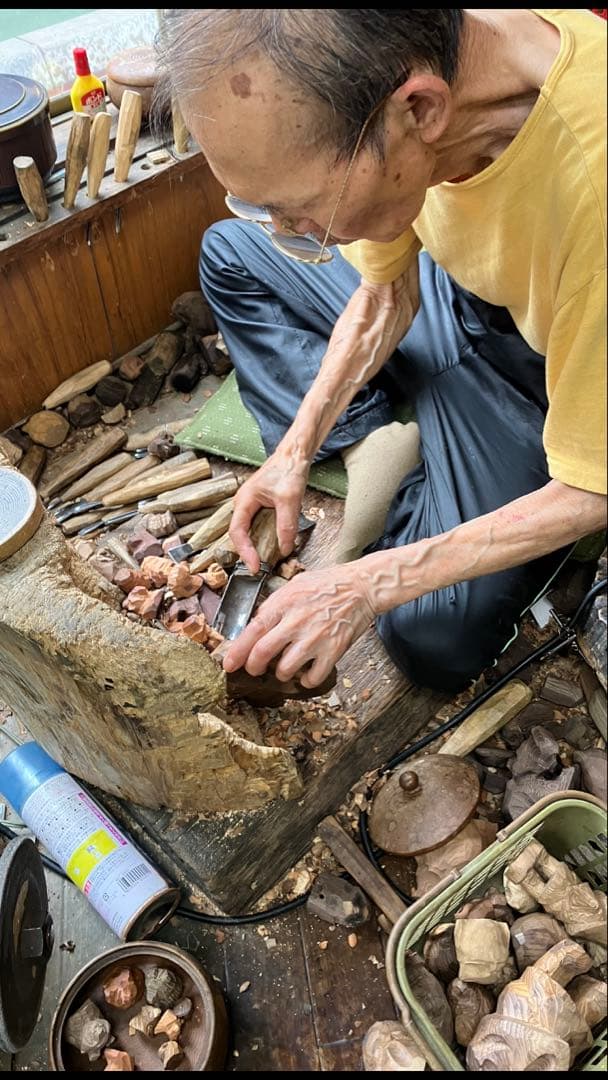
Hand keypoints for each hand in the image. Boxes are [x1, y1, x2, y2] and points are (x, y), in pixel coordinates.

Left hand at [222, 563, 375, 687]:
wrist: (361, 587)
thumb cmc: (328, 584)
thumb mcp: (294, 585)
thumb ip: (274, 605)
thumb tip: (256, 625)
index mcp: (284, 604)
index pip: (252, 631)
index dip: (237, 651)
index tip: (229, 664)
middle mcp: (296, 622)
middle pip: (263, 653)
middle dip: (254, 667)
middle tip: (255, 670)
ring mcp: (315, 638)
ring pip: (285, 670)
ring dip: (281, 674)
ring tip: (286, 667)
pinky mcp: (333, 651)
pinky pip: (312, 678)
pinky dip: (306, 680)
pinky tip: (307, 672)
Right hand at [230, 449, 308, 571]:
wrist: (295, 455)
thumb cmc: (288, 470)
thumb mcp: (289, 500)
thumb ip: (286, 525)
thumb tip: (285, 548)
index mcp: (244, 501)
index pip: (237, 532)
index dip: (244, 552)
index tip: (255, 566)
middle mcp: (244, 504)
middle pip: (240, 534)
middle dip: (248, 552)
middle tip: (260, 568)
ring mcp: (252, 505)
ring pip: (250, 531)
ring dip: (257, 546)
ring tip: (266, 561)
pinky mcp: (262, 506)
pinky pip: (259, 527)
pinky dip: (265, 538)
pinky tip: (274, 545)